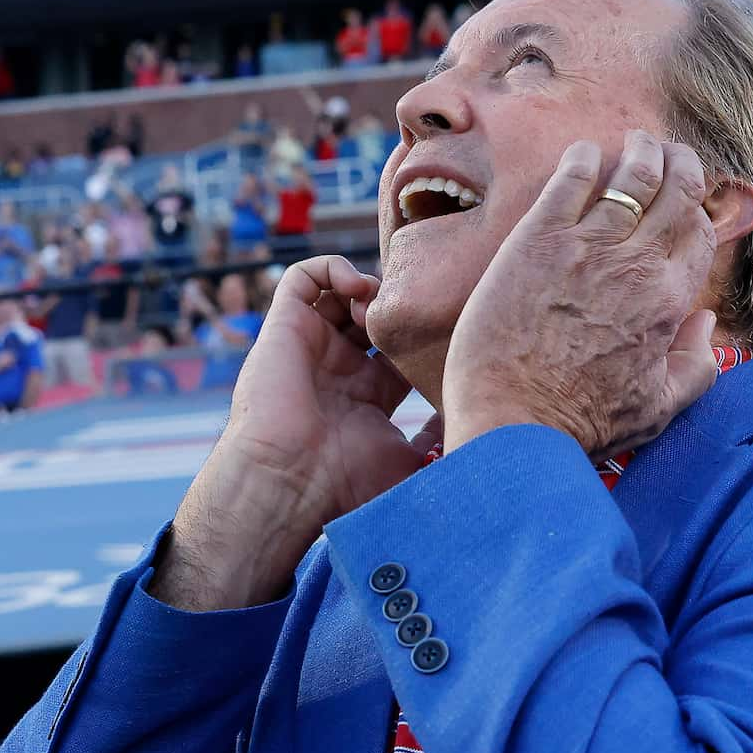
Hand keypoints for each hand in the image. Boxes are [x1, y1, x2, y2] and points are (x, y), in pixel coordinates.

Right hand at [156, 256, 420, 609]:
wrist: (290, 481)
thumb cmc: (346, 485)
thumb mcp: (410, 466)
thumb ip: (440, 443)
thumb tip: (468, 423)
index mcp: (366, 397)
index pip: (398, 349)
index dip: (421, 331)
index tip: (446, 323)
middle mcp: (337, 369)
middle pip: (371, 316)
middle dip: (397, 302)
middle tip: (419, 301)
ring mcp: (310, 346)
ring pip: (339, 292)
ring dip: (368, 286)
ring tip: (384, 300)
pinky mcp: (284, 326)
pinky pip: (304, 276)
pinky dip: (332, 268)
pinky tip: (358, 288)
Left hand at [444, 133, 724, 456]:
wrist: (512, 425)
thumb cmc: (581, 426)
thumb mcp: (659, 408)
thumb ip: (695, 366)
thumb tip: (705, 323)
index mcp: (670, 301)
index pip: (698, 232)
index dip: (697, 207)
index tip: (687, 198)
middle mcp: (636, 264)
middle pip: (673, 190)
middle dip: (679, 163)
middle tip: (670, 152)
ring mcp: (586, 246)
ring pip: (630, 176)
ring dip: (640, 151)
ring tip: (638, 143)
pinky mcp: (537, 240)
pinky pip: (570, 179)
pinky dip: (584, 158)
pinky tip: (584, 153)